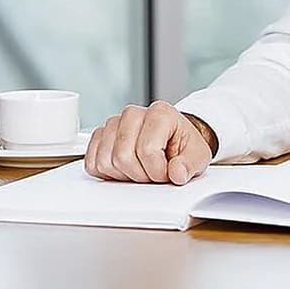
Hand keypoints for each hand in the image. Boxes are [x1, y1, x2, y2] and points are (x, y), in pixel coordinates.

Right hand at [85, 101, 216, 184]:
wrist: (172, 140)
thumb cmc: (183, 146)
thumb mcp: (198, 155)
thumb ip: (190, 165)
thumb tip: (177, 173)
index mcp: (160, 113)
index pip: (146, 150)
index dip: (157, 171)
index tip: (167, 173)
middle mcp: (133, 113)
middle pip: (122, 157)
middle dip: (140, 175)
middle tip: (153, 173)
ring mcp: (114, 123)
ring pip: (105, 161)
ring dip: (124, 175)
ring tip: (140, 170)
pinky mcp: (100, 136)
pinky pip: (92, 162)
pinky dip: (107, 173)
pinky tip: (125, 169)